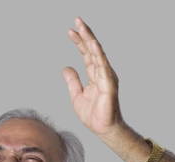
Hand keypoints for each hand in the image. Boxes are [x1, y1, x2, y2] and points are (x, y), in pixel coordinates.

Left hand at [62, 17, 123, 135]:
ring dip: (90, 39)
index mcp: (94, 75)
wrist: (103, 129)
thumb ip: (72, 81)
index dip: (79, 42)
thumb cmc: (93, 115)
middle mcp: (102, 72)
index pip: (86, 54)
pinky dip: (98, 54)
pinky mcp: (109, 84)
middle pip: (92, 50)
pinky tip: (92, 44)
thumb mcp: (76, 95)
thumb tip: (65, 67)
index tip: (70, 32)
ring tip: (82, 27)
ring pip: (97, 54)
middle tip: (77, 20)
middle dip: (85, 35)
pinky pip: (103, 66)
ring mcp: (106, 77)